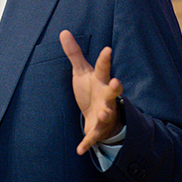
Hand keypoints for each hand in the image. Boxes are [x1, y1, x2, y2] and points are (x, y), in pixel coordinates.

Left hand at [60, 30, 123, 155]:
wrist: (99, 117)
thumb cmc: (91, 90)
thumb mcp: (81, 71)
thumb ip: (74, 53)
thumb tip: (63, 31)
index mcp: (100, 81)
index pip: (103, 68)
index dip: (104, 59)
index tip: (107, 49)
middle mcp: (105, 97)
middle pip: (112, 92)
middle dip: (115, 88)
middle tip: (117, 82)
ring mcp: (104, 114)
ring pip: (107, 114)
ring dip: (105, 115)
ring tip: (102, 115)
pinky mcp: (98, 129)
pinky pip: (93, 137)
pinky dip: (87, 143)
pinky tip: (79, 150)